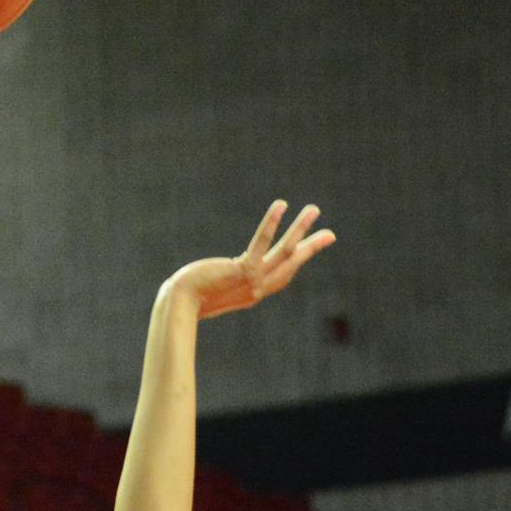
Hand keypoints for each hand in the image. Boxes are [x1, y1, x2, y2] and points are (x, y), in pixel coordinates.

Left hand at [166, 201, 335, 319]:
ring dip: (301, 229)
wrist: (179, 304)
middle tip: (331, 234)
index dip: (298, 261)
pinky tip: (282, 205)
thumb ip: (224, 282)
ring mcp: (253, 280)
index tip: (310, 249)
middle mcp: (259, 288)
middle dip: (311, 247)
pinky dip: (272, 223)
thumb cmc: (190, 297)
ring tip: (314, 210)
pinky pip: (261, 242)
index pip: (283, 274)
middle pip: (292, 264)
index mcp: (254, 292)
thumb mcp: (214, 290)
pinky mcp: (242, 270)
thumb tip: (219, 276)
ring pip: (285, 251)